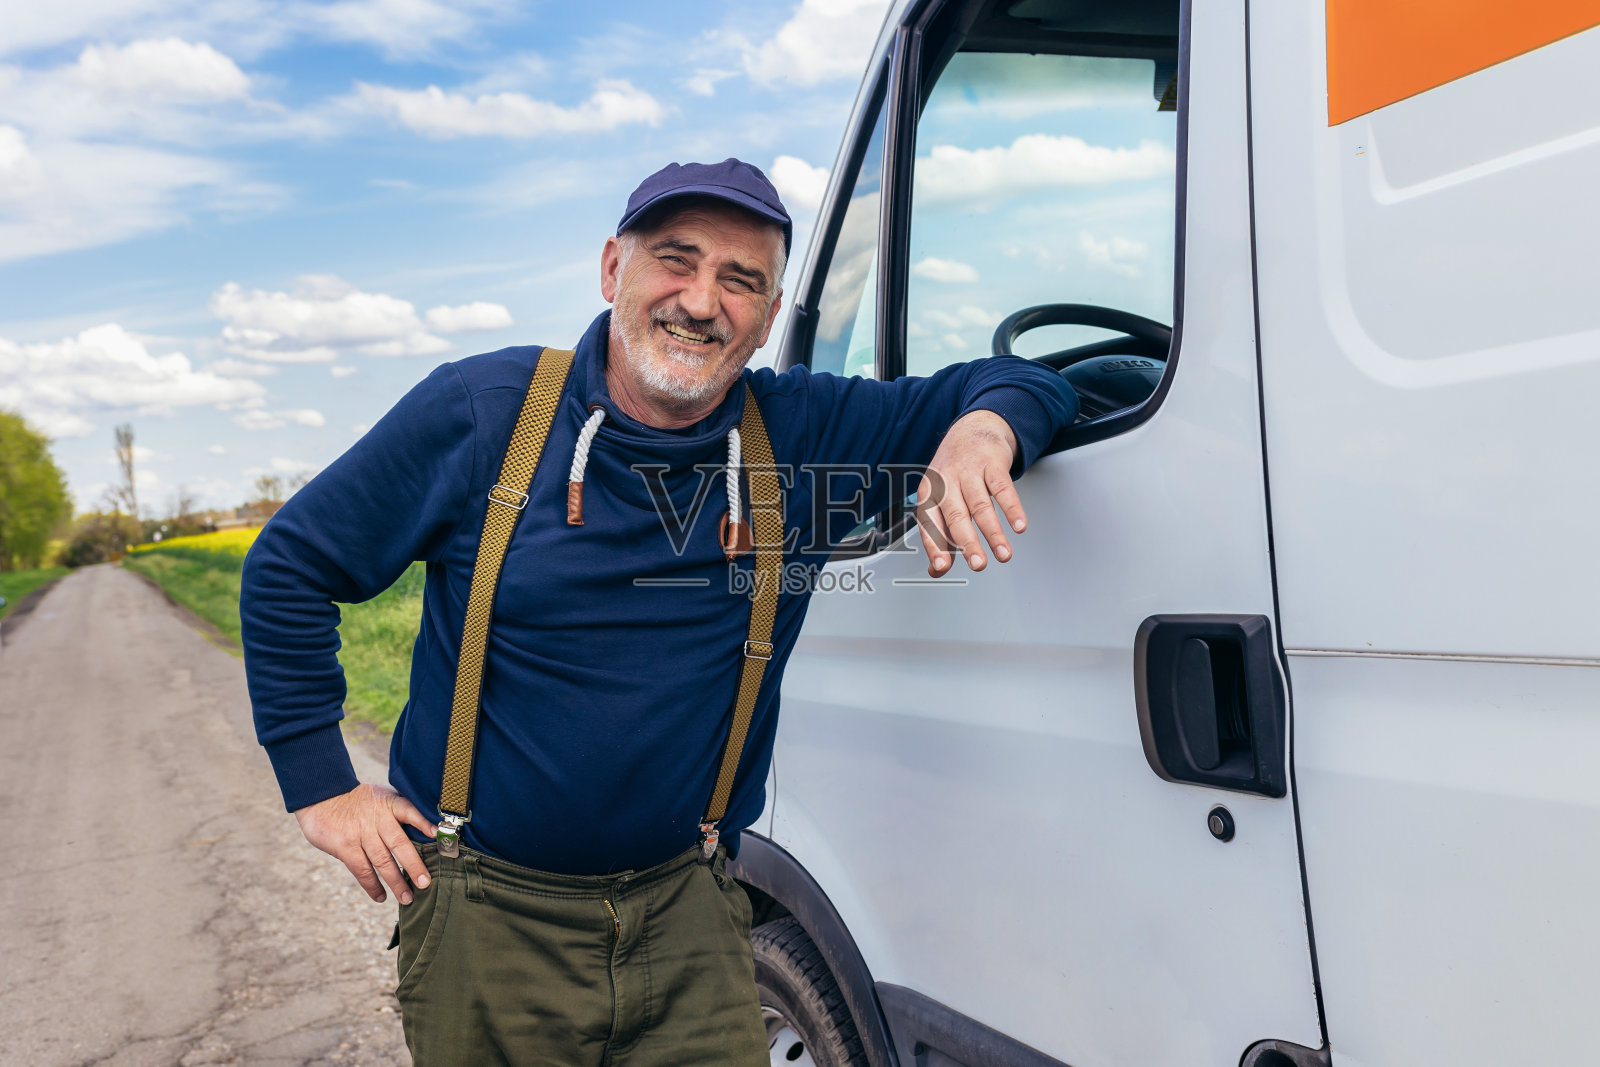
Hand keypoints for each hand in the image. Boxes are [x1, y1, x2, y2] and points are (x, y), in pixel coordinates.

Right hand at [294, 783, 436, 904]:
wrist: (322, 796)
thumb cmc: (357, 799)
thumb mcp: (381, 795)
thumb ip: (399, 810)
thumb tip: (426, 829)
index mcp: (389, 803)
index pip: (410, 811)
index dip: (424, 823)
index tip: (437, 835)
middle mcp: (377, 818)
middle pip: (399, 843)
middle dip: (414, 865)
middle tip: (425, 883)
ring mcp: (361, 833)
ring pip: (382, 861)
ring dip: (396, 882)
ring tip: (407, 898)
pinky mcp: (345, 846)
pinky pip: (362, 869)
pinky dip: (372, 885)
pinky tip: (381, 896)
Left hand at [915, 410, 1025, 577]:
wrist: (973, 428)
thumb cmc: (955, 470)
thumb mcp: (940, 498)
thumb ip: (940, 534)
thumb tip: (938, 569)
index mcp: (929, 491)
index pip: (929, 522)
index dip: (935, 546)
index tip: (942, 566)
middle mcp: (947, 480)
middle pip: (956, 516)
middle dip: (968, 544)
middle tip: (979, 565)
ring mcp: (969, 470)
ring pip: (981, 506)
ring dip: (994, 533)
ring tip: (1003, 554)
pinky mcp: (992, 463)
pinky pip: (1003, 488)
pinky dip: (1012, 509)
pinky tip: (1018, 526)